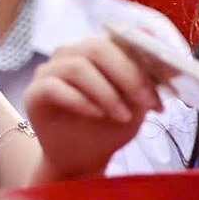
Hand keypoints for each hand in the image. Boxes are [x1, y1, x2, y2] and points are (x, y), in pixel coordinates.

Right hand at [24, 35, 163, 182]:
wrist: (83, 160)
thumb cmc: (108, 127)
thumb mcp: (136, 101)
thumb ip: (145, 74)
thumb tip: (158, 43)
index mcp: (93, 50)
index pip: (117, 39)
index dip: (142, 58)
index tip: (164, 83)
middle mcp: (68, 55)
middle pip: (96, 49)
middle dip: (127, 76)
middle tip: (146, 102)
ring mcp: (48, 72)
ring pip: (77, 67)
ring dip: (106, 92)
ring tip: (122, 115)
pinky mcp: (34, 93)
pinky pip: (55, 88)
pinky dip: (80, 100)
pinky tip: (96, 114)